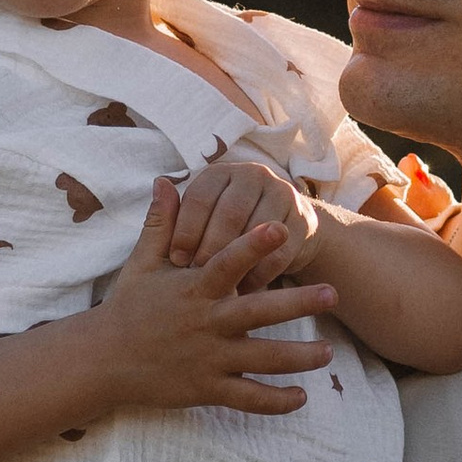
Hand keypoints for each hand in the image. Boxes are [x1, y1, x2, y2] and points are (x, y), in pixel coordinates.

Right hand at [94, 178, 335, 415]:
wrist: (101, 361)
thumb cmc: (127, 307)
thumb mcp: (142, 263)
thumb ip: (161, 224)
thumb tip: (165, 181)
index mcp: (194, 289)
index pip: (227, 263)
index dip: (253, 246)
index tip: (280, 228)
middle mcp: (206, 324)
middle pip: (258, 313)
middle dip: (297, 303)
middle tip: (332, 294)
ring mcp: (209, 359)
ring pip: (263, 359)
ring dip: (299, 357)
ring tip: (328, 352)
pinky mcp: (207, 389)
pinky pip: (248, 398)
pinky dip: (276, 401)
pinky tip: (301, 397)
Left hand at [162, 153, 320, 276]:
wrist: (281, 235)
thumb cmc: (226, 230)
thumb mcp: (200, 218)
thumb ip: (176, 210)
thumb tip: (158, 184)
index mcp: (223, 172)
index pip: (200, 195)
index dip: (186, 229)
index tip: (176, 259)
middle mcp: (253, 175)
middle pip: (229, 212)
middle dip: (212, 247)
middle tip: (198, 276)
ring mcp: (283, 195)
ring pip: (256, 230)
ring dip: (237, 263)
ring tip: (219, 287)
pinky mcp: (303, 220)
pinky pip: (280, 251)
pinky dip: (261, 273)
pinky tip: (245, 289)